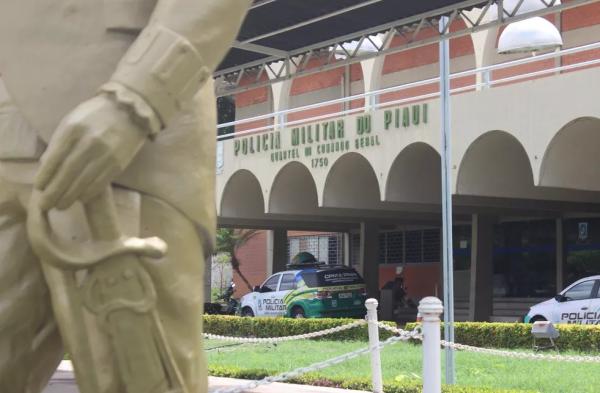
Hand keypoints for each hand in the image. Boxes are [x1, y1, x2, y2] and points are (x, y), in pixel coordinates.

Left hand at [35, 94, 147, 210]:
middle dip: (55, 191)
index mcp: (73, 130)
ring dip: (70, 197)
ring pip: (84, 181)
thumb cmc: (95, 115)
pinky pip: (100, 183)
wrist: (130, 110)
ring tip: (60, 206)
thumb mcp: (72, 121)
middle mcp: (89, 143)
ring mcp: (106, 154)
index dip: (46, 176)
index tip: (39, 188)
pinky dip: (88, 193)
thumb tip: (45, 166)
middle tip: (45, 205)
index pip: (55, 158)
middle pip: (68, 173)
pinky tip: (81, 199)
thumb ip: (59, 142)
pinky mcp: (118, 164)